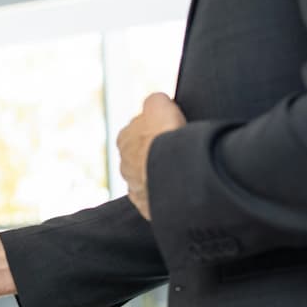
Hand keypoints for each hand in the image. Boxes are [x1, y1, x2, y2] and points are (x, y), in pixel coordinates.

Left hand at [116, 92, 186, 220]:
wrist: (173, 171)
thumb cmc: (164, 136)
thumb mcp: (159, 104)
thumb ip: (154, 101)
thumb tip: (157, 101)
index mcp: (124, 138)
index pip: (139, 130)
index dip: (157, 129)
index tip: (172, 130)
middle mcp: (124, 164)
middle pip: (143, 156)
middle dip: (158, 154)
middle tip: (179, 151)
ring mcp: (134, 186)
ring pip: (149, 178)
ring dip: (162, 175)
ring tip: (182, 170)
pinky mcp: (147, 205)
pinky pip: (157, 198)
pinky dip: (167, 194)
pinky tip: (179, 188)